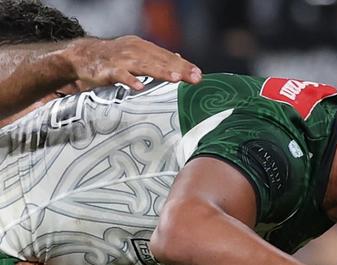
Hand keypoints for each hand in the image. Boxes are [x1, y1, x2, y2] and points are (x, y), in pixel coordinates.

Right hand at [59, 35, 201, 90]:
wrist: (81, 55)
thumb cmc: (113, 59)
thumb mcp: (137, 55)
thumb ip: (158, 59)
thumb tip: (180, 61)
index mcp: (143, 48)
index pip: (168, 57)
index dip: (184, 66)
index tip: (199, 75)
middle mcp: (135, 51)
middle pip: (161, 61)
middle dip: (179, 69)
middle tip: (195, 78)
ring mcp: (121, 60)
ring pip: (144, 66)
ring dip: (160, 72)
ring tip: (174, 79)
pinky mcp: (108, 70)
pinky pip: (120, 75)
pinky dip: (129, 80)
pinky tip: (139, 87)